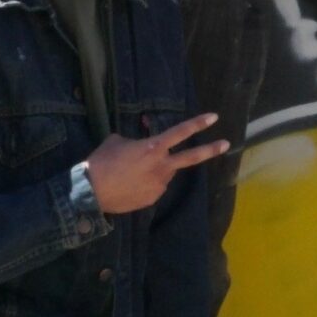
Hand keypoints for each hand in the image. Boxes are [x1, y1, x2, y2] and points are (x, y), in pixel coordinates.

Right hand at [84, 112, 226, 215]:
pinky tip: (130, 185)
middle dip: (211, 150)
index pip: (180, 132)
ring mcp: (159, 184)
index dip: (198, 123)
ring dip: (157, 170)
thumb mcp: (116, 141)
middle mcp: (161, 166)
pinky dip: (147, 184)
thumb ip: (134, 140)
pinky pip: (155, 187)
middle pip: (192, 157)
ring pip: (166, 173)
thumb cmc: (101, 162)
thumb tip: (138, 140)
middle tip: (226, 144)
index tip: (214, 117)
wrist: (90, 192)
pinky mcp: (153, 198)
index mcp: (153, 148)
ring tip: (132, 172)